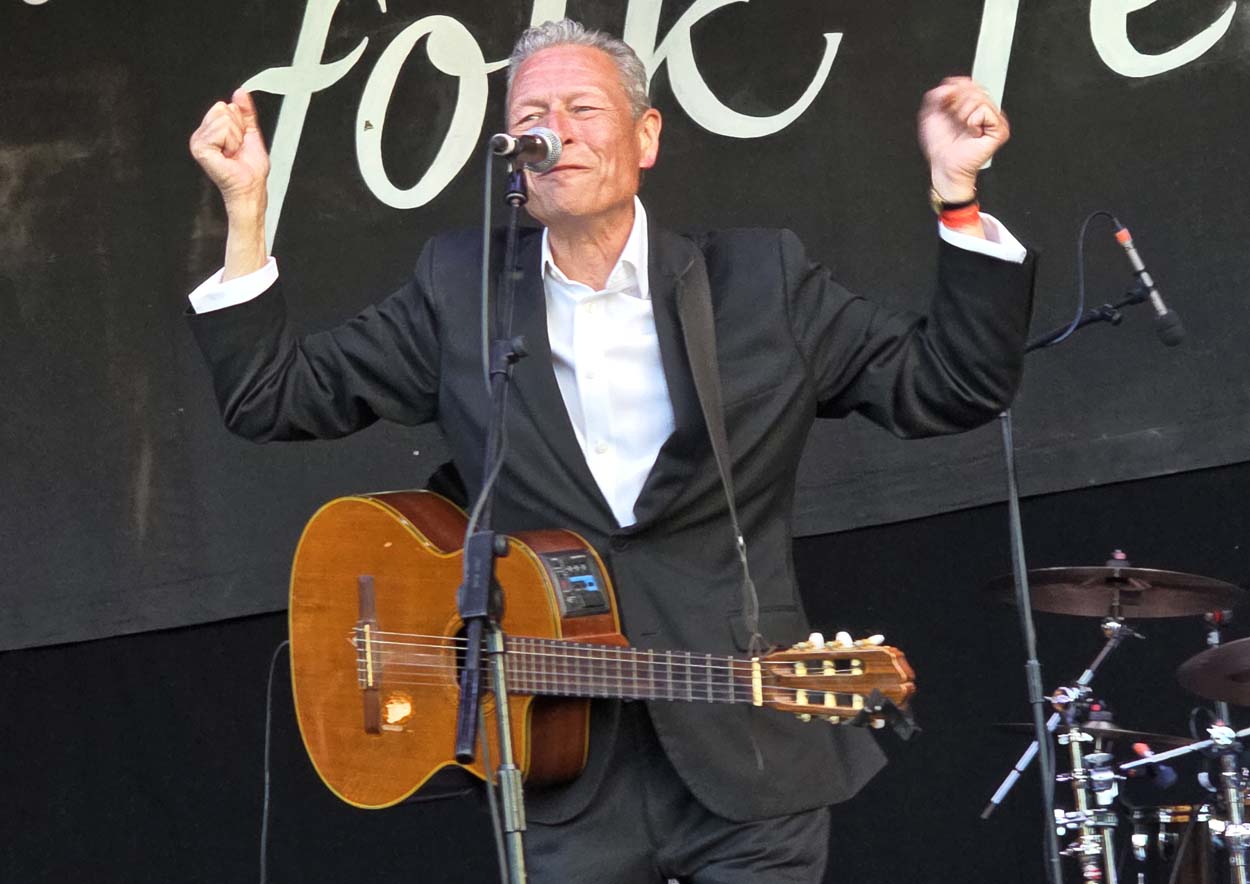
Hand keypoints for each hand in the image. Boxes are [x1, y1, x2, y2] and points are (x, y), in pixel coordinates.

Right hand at [188, 88, 269, 212]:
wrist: (251, 187)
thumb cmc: (250, 169)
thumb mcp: (251, 133)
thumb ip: (246, 112)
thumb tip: (240, 92)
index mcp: (211, 130)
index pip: (226, 106)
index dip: (240, 124)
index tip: (240, 142)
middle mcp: (201, 134)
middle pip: (223, 109)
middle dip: (238, 130)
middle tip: (236, 149)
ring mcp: (198, 140)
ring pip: (224, 119)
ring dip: (236, 138)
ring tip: (233, 153)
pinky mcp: (200, 147)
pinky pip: (221, 129)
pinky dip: (231, 142)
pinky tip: (228, 155)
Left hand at [917, 77, 1009, 200]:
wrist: (944, 166)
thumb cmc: (940, 146)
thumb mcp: (930, 115)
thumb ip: (936, 95)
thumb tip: (950, 85)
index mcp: (971, 106)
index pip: (969, 83)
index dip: (955, 89)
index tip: (946, 105)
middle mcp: (984, 111)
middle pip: (975, 87)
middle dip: (957, 102)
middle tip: (954, 119)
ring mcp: (994, 120)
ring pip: (980, 97)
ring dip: (963, 112)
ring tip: (962, 126)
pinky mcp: (999, 130)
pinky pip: (986, 110)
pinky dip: (973, 120)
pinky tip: (972, 131)